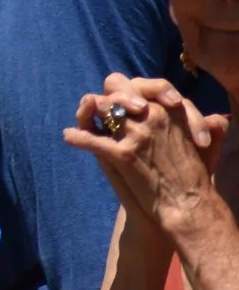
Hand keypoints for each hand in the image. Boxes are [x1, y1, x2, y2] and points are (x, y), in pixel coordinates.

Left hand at [63, 73, 227, 240]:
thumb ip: (205, 125)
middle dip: (108, 95)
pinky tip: (69, 137)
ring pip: (102, 108)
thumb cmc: (197, 175)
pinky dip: (76, 137)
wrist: (188, 204)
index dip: (131, 89)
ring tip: (83, 116)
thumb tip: (220, 117)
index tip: (127, 102)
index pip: (143, 84)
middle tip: (101, 104)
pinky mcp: (122, 154)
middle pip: (117, 89)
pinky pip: (90, 138)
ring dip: (88, 110)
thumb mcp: (206, 144)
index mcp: (172, 110)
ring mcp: (136, 134)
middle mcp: (153, 116)